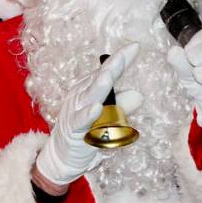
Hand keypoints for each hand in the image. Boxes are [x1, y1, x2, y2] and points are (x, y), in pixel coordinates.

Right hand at [35, 42, 140, 187]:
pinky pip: (81, 122)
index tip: (136, 46)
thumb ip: (121, 106)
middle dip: (113, 66)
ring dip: (99, 87)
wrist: (61, 156)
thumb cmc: (87, 134)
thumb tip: (140, 95)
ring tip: (109, 76)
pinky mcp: (72, 130)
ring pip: (89, 97)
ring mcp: (75, 112)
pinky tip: (96, 108)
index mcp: (89, 90)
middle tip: (126, 54)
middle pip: (99, 79)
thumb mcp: (108, 119)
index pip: (106, 71)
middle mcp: (81, 96)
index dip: (120, 59)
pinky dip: (88, 115)